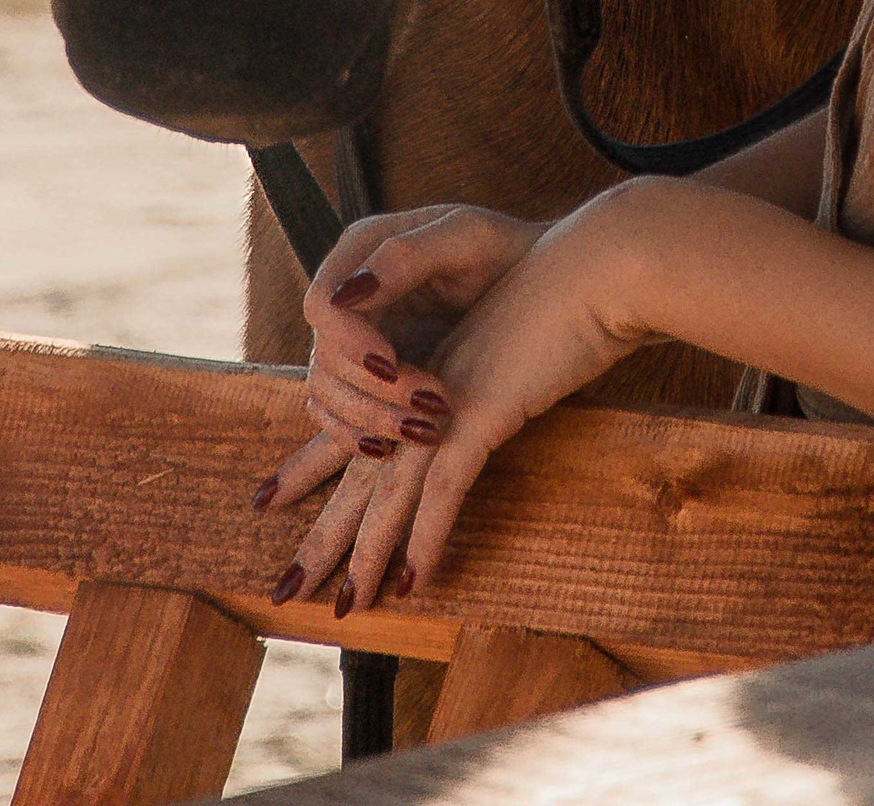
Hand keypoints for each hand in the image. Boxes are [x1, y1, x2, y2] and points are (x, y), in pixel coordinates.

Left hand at [258, 192, 654, 608]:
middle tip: (285, 587)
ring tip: (344, 606)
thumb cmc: (570, 294)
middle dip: (324, 536)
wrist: (600, 266)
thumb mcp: (515, 338)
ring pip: (392, 489)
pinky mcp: (483, 408)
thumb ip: (487, 373)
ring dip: (367, 553)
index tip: (273, 496)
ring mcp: (450, 398)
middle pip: (361, 473)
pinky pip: (446, 487)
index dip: (312, 466)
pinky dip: (428, 537)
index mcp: (424, 371)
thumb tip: (466, 408)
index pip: (358, 430)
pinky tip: (415, 581)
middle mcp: (425, 388)